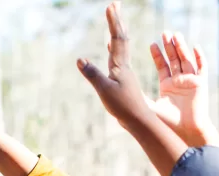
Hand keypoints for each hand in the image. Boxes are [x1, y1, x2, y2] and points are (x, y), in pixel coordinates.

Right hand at [76, 3, 155, 129]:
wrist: (139, 121)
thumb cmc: (123, 107)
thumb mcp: (105, 90)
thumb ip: (92, 74)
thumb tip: (79, 59)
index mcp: (120, 65)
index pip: (117, 39)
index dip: (114, 22)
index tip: (112, 5)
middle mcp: (124, 66)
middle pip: (121, 38)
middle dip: (117, 21)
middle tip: (115, 4)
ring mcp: (124, 73)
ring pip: (121, 47)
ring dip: (117, 32)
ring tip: (115, 21)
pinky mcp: (123, 81)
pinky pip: (118, 58)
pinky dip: (114, 48)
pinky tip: (111, 47)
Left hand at [148, 32, 218, 146]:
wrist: (186, 132)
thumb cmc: (168, 124)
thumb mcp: (148, 107)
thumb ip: (137, 95)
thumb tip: (119, 89)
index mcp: (167, 86)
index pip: (161, 65)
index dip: (157, 54)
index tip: (151, 43)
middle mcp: (179, 82)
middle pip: (174, 59)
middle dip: (169, 46)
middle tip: (163, 33)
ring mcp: (190, 82)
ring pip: (186, 60)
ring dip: (181, 47)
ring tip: (175, 35)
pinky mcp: (201, 84)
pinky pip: (202, 68)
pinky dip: (200, 57)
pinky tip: (195, 47)